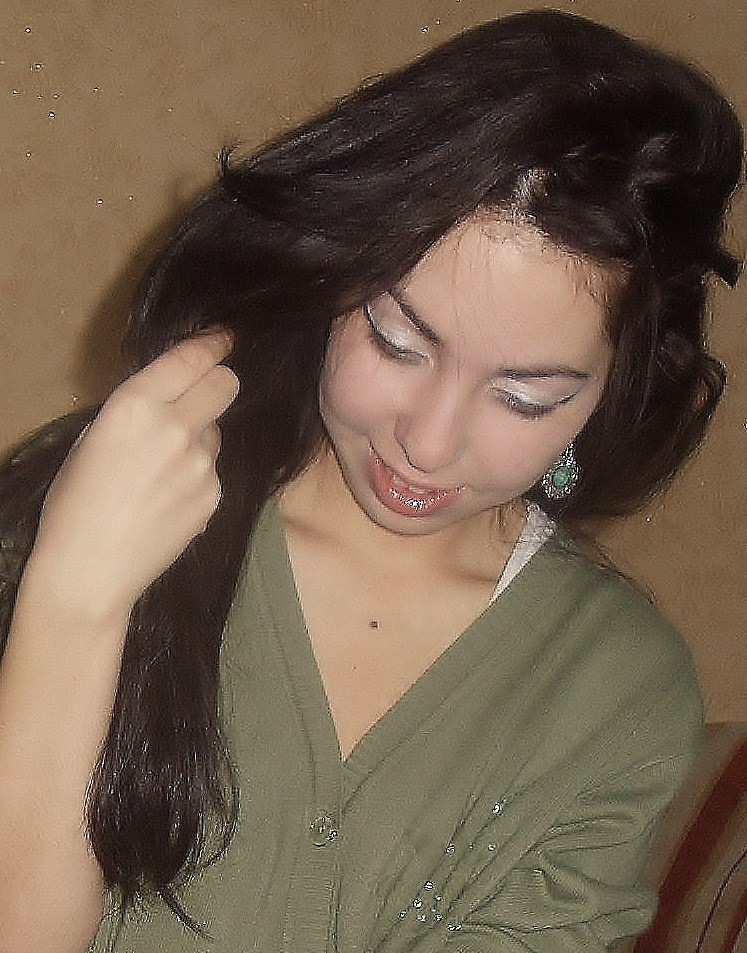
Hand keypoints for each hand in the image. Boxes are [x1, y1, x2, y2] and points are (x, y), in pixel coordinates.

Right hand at [28, 330, 238, 626]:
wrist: (89, 571)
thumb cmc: (74, 504)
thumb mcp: (93, 439)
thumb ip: (137, 410)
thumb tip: (170, 395)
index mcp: (135, 405)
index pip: (192, 359)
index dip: (214, 343)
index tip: (224, 338)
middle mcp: (177, 428)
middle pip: (227, 385)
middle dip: (219, 382)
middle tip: (204, 394)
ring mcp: (202, 465)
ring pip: (217, 432)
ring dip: (200, 439)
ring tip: (162, 471)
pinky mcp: (215, 496)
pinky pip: (214, 471)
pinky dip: (198, 476)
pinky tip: (168, 500)